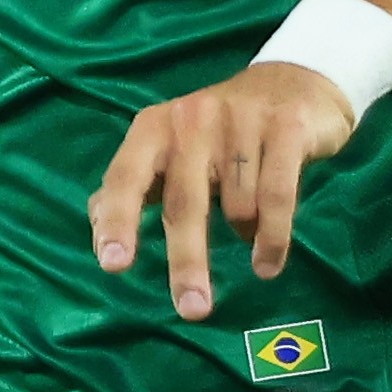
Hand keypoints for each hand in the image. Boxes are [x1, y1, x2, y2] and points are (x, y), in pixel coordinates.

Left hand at [87, 61, 362, 321]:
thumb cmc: (220, 130)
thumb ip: (135, 185)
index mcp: (155, 128)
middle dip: (187, 261)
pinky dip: (273, 237)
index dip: (118, 221)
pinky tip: (267, 264)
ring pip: (238, 206)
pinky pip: (277, 196)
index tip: (114, 265)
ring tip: (248, 234)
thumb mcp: (171, 148)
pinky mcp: (286, 128)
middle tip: (192, 309)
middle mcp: (192, 119)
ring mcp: (241, 120)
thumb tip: (98, 227)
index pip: (127, 177)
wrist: (293, 82)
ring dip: (243, 234)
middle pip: (184, 203)